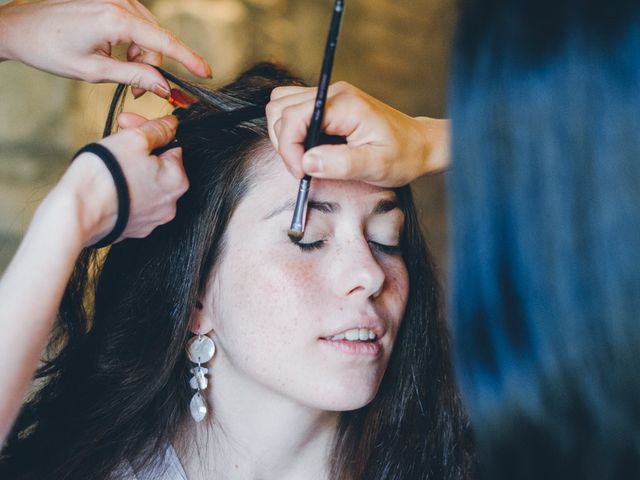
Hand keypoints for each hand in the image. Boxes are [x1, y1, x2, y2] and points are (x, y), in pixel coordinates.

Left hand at [0, 0, 210, 97]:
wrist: (18, 27)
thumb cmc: (49, 48)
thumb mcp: (94, 71)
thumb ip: (134, 76)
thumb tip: (163, 86)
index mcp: (114, 18)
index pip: (163, 41)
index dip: (188, 59)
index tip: (206, 71)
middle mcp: (118, 2)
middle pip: (156, 40)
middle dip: (153, 67)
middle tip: (139, 91)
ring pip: (147, 34)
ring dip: (142, 57)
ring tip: (123, 74)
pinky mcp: (109, 0)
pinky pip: (136, 25)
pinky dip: (133, 44)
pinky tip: (117, 55)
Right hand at [57, 114, 188, 245]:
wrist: (79, 212)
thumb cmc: (107, 176)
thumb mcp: (135, 140)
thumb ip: (158, 130)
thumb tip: (171, 125)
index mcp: (177, 181)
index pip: (172, 146)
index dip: (150, 131)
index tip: (129, 124)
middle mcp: (169, 204)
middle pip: (159, 167)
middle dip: (139, 149)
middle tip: (117, 138)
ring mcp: (151, 219)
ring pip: (145, 184)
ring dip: (131, 169)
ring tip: (108, 162)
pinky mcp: (131, 228)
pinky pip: (132, 202)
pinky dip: (123, 190)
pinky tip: (107, 184)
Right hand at [266, 82, 449, 186]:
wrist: (419, 145)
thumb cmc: (402, 156)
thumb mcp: (376, 165)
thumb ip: (340, 164)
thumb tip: (306, 162)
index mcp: (343, 104)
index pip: (293, 116)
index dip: (289, 148)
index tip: (301, 173)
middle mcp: (332, 93)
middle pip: (280, 107)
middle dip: (284, 142)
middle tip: (302, 169)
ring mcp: (328, 96)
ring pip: (281, 105)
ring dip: (284, 135)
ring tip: (303, 160)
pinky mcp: (327, 104)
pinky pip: (293, 110)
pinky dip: (291, 131)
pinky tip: (309, 150)